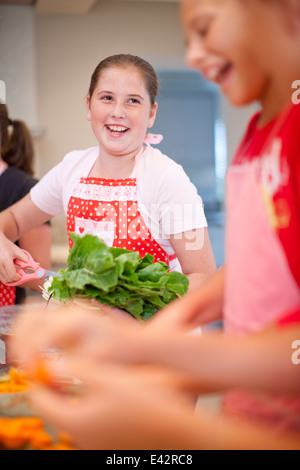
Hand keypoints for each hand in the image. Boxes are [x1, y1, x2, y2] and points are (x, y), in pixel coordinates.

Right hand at [0, 233, 27, 283]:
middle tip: (19, 274)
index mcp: (6, 259)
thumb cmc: (7, 245)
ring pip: (3, 280)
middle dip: (15, 279)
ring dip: (10, 278)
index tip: (22, 275)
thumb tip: (36, 265)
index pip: (12, 275)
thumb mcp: (18, 250)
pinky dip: (5, 276)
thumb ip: (26, 259)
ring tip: (14, 272)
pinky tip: (8, 271)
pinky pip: (0, 277)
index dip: (19, 277)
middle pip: (8, 279)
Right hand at [9, 306, 144, 370]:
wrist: (138, 342)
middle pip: (28, 317)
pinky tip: (37, 357)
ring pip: (30, 316)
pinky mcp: (67, 317)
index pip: (39, 334)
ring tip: (29, 362)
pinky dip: (31, 336)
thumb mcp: (97, 364)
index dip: (29, 357)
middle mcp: (69, 311)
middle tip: (26, 367)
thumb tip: (44, 372)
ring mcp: (67, 311)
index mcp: (76, 321)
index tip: (32, 375)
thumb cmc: (122, 354)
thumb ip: (70, 367)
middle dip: (21, 344)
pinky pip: (39, 320)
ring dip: (23, 338)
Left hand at [28, 358, 195, 449]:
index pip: (41, 399)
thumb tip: (51, 365)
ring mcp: (95, 445)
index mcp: (75, 421)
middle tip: (61, 367)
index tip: (43, 362)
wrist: (175, 429)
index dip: (39, 378)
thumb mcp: (107, 376)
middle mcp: (80, 438)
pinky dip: (89, 409)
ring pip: (74, 416)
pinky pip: (90, 425)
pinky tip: (107, 395)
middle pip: (56, 410)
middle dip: (56, 388)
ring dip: (73, 398)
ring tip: (85, 377)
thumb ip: (75, 368)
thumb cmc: (143, 400)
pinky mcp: (109, 446)